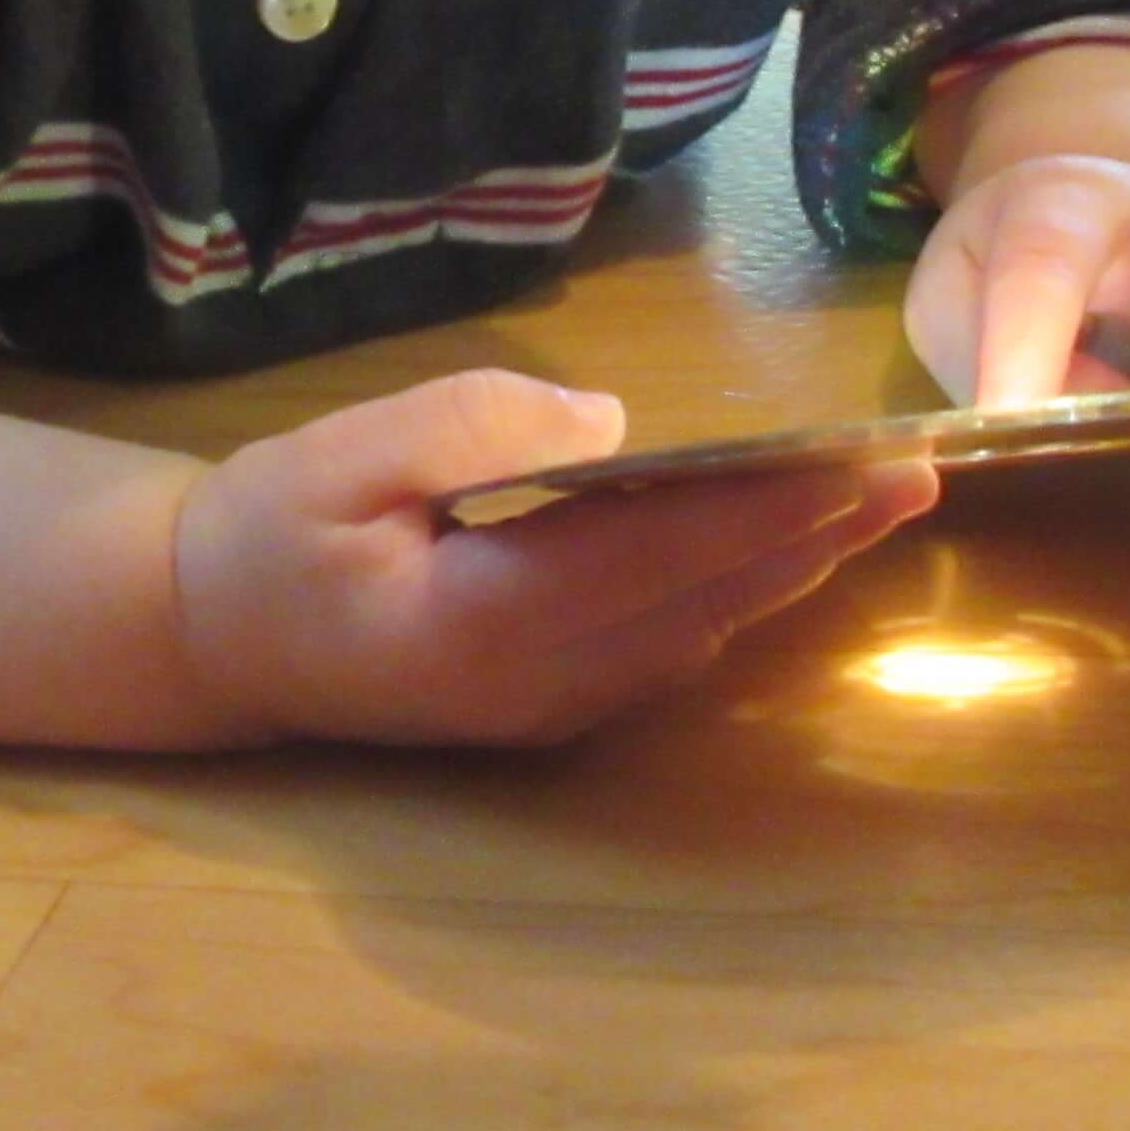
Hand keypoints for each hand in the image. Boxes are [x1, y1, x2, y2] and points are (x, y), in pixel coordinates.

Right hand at [173, 369, 937, 745]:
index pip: (658, 552)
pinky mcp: (552, 704)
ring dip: (795, 563)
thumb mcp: (341, 455)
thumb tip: (608, 424)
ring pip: (705, 630)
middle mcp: (537, 683)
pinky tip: (792, 542)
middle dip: (819, 534)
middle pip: (708, 601)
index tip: (862, 463)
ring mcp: (550, 706)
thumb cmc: (267, 533)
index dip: (769, 506)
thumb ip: (470, 426)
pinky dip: (742, 588)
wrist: (210, 635)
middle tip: (919, 468)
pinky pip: (673, 645)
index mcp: (482, 621)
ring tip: (881, 497)